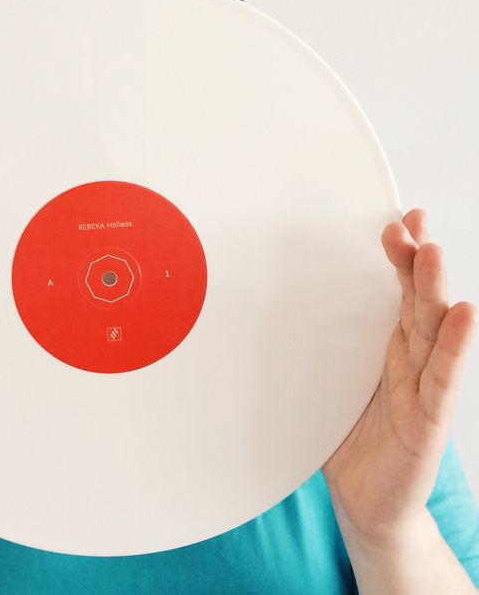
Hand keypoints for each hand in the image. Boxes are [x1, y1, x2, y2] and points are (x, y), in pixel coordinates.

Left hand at [322, 208, 477, 544]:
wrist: (368, 505)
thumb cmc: (351, 444)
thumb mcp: (330, 387)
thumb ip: (318, 353)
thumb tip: (267, 316)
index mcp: (388, 352)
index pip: (399, 295)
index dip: (401, 259)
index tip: (399, 221)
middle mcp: (410, 364)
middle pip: (417, 302)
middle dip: (414, 260)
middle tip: (408, 222)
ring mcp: (424, 390)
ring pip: (433, 331)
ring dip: (432, 288)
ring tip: (431, 250)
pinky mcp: (428, 422)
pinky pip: (443, 379)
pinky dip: (455, 345)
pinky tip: (466, 313)